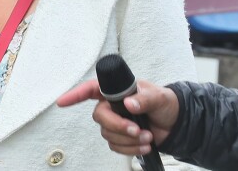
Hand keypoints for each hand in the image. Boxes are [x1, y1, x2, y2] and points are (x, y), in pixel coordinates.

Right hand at [57, 79, 179, 156]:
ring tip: (147, 136)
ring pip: (108, 134)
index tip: (62, 102)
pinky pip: (116, 146)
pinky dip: (131, 148)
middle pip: (100, 116)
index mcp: (118, 89)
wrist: (174, 123)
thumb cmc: (165, 103)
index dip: (76, 94)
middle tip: (135, 129)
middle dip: (117, 125)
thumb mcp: (159, 97)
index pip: (92, 88)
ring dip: (128, 139)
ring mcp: (115, 122)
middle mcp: (112, 105)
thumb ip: (145, 99)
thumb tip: (129, 104)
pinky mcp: (120, 137)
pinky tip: (145, 144)